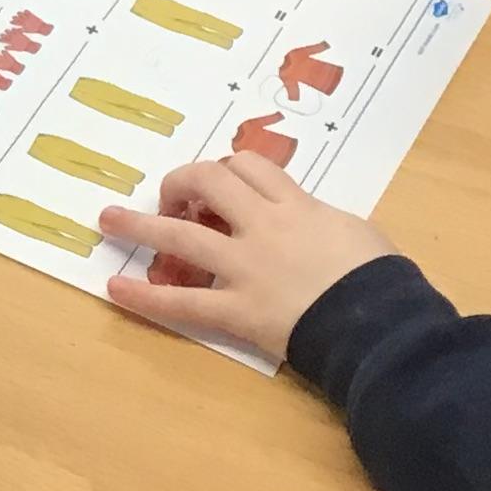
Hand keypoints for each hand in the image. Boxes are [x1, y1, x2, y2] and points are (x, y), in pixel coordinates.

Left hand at [100, 153, 394, 360]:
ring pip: (181, 235)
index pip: (249, 167)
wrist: (380, 324)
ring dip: (139, 224)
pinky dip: (145, 296)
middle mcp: (263, 226)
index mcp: (296, 206)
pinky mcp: (236, 310)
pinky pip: (183, 302)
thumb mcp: (357, 231)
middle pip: (209, 181)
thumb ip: (323, 221)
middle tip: (169, 197)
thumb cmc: (381, 279)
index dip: (226, 170)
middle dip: (181, 183)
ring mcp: (245, 267)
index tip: (217, 185)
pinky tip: (116, 288)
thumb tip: (311, 223)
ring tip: (108, 219)